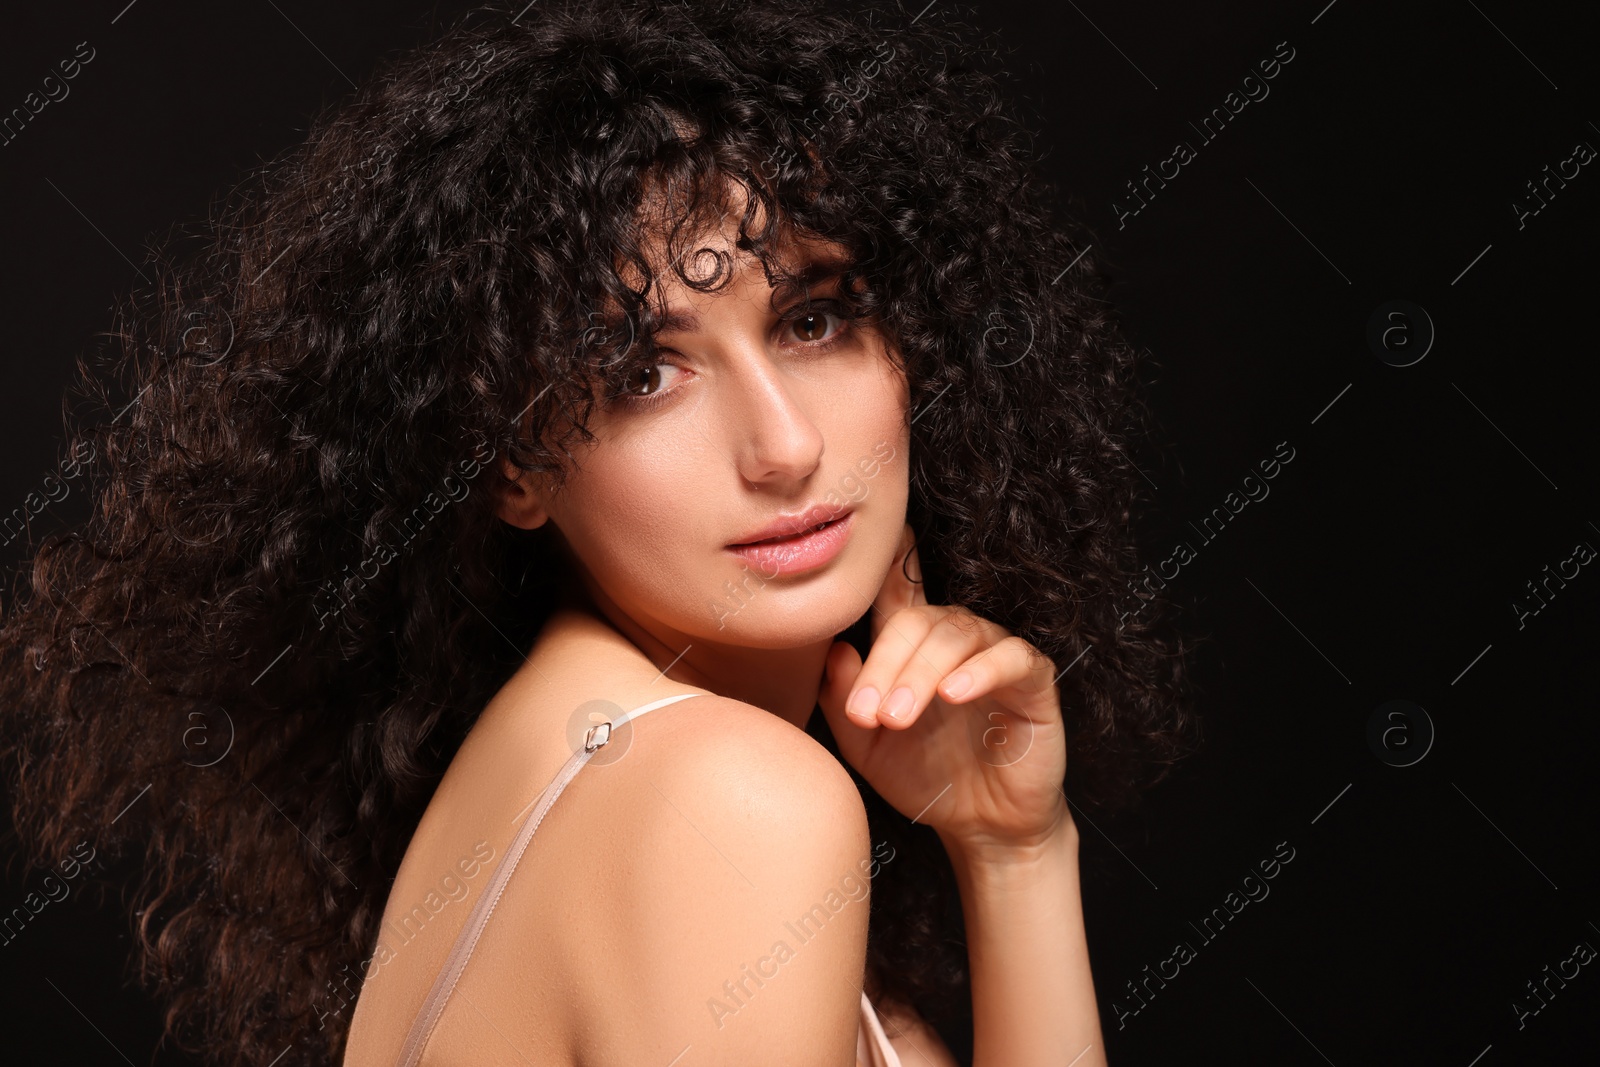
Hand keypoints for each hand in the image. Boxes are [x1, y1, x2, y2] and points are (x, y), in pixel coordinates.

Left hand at [817, 524, 1071, 852]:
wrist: (982, 826)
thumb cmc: (926, 777)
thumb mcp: (867, 745)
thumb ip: (844, 699)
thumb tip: (832, 651)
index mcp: (913, 647)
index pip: (897, 593)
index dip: (887, 562)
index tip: (870, 542)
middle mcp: (955, 642)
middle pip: (918, 620)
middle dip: (885, 664)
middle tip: (866, 713)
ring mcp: (996, 655)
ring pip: (958, 635)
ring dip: (921, 673)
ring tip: (898, 717)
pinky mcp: (1034, 682)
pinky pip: (1013, 658)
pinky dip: (982, 670)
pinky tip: (954, 692)